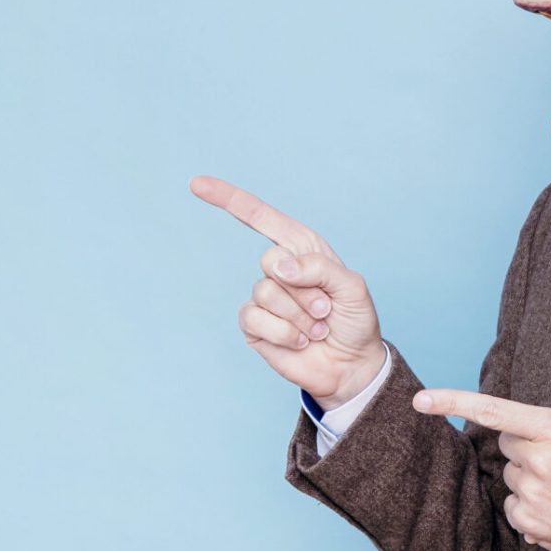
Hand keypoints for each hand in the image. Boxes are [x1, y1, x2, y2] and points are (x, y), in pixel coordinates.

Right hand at [189, 174, 386, 409]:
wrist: (351, 365)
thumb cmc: (354, 321)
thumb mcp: (352, 287)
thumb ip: (319, 268)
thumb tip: (279, 266)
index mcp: (302, 248)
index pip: (260, 217)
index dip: (229, 199)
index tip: (196, 184)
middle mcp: (279, 269)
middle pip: (269, 261)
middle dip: (304, 289)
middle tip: (325, 308)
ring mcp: (264, 298)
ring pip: (266, 293)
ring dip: (299, 316)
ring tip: (316, 328)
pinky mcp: (254, 326)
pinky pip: (256, 319)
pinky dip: (285, 333)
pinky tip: (301, 341)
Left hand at [411, 388, 550, 550]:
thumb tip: (517, 429)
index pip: (495, 411)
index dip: (453, 402)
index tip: (420, 400)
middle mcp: (540, 459)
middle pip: (506, 444)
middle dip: (525, 450)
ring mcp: (533, 493)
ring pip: (510, 476)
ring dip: (530, 480)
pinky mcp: (528, 521)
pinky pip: (512, 506)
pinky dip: (530, 508)